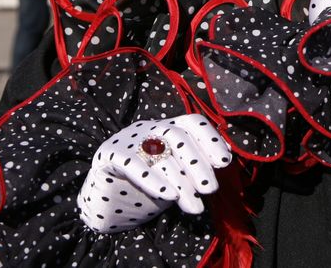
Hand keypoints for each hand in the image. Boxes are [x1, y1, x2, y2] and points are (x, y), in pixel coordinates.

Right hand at [77, 114, 231, 233]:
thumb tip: (223, 164)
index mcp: (168, 129)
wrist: (106, 203)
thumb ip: (194, 170)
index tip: (224, 162)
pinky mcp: (109, 154)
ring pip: (159, 153)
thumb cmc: (147, 188)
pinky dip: (152, 179)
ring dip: (180, 181)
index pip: (193, 123)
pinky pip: (133, 164)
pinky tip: (168, 196)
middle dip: (198, 164)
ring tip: (194, 207)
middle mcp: (149, 128)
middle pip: (178, 137)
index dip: (210, 139)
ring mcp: (128, 138)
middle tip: (210, 190)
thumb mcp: (176, 178)